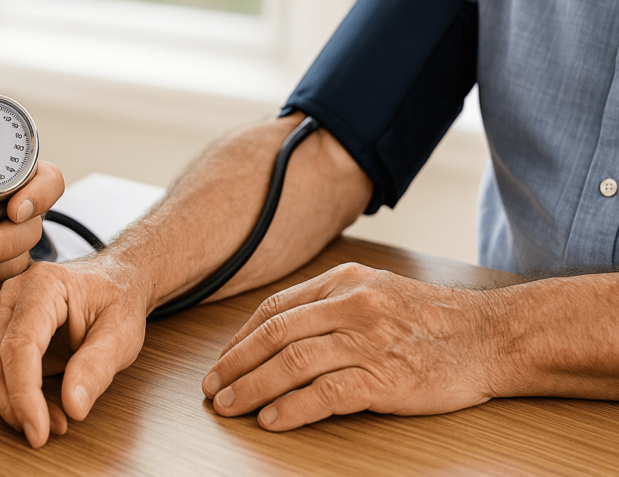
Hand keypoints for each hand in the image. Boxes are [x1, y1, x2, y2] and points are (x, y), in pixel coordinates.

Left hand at [0, 123, 64, 296]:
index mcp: (10, 177)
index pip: (46, 179)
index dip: (41, 193)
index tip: (15, 208)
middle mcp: (18, 207)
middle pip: (35, 223)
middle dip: (8, 239)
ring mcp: (11, 239)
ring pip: (21, 254)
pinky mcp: (0, 267)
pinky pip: (2, 277)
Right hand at [0, 257, 150, 447]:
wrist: (117, 281)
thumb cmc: (119, 298)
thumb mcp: (122, 332)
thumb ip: (97, 366)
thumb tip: (72, 407)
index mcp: (44, 285)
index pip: (19, 344)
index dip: (23, 392)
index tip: (38, 429)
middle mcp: (15, 295)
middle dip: (11, 404)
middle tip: (43, 434)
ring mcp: (6, 313)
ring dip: (12, 404)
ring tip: (55, 421)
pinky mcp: (7, 333)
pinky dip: (16, 397)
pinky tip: (47, 410)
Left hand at [202, 263, 496, 430]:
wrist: (490, 336)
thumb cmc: (431, 318)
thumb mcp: (376, 290)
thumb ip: (330, 303)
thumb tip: (278, 330)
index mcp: (344, 282)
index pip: (275, 309)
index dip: (240, 337)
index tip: (223, 360)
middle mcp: (351, 306)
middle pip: (275, 336)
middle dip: (235, 364)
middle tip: (211, 387)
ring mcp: (368, 341)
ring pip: (292, 364)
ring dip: (252, 388)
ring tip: (229, 406)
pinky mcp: (385, 377)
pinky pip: (326, 394)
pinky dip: (293, 408)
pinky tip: (272, 419)